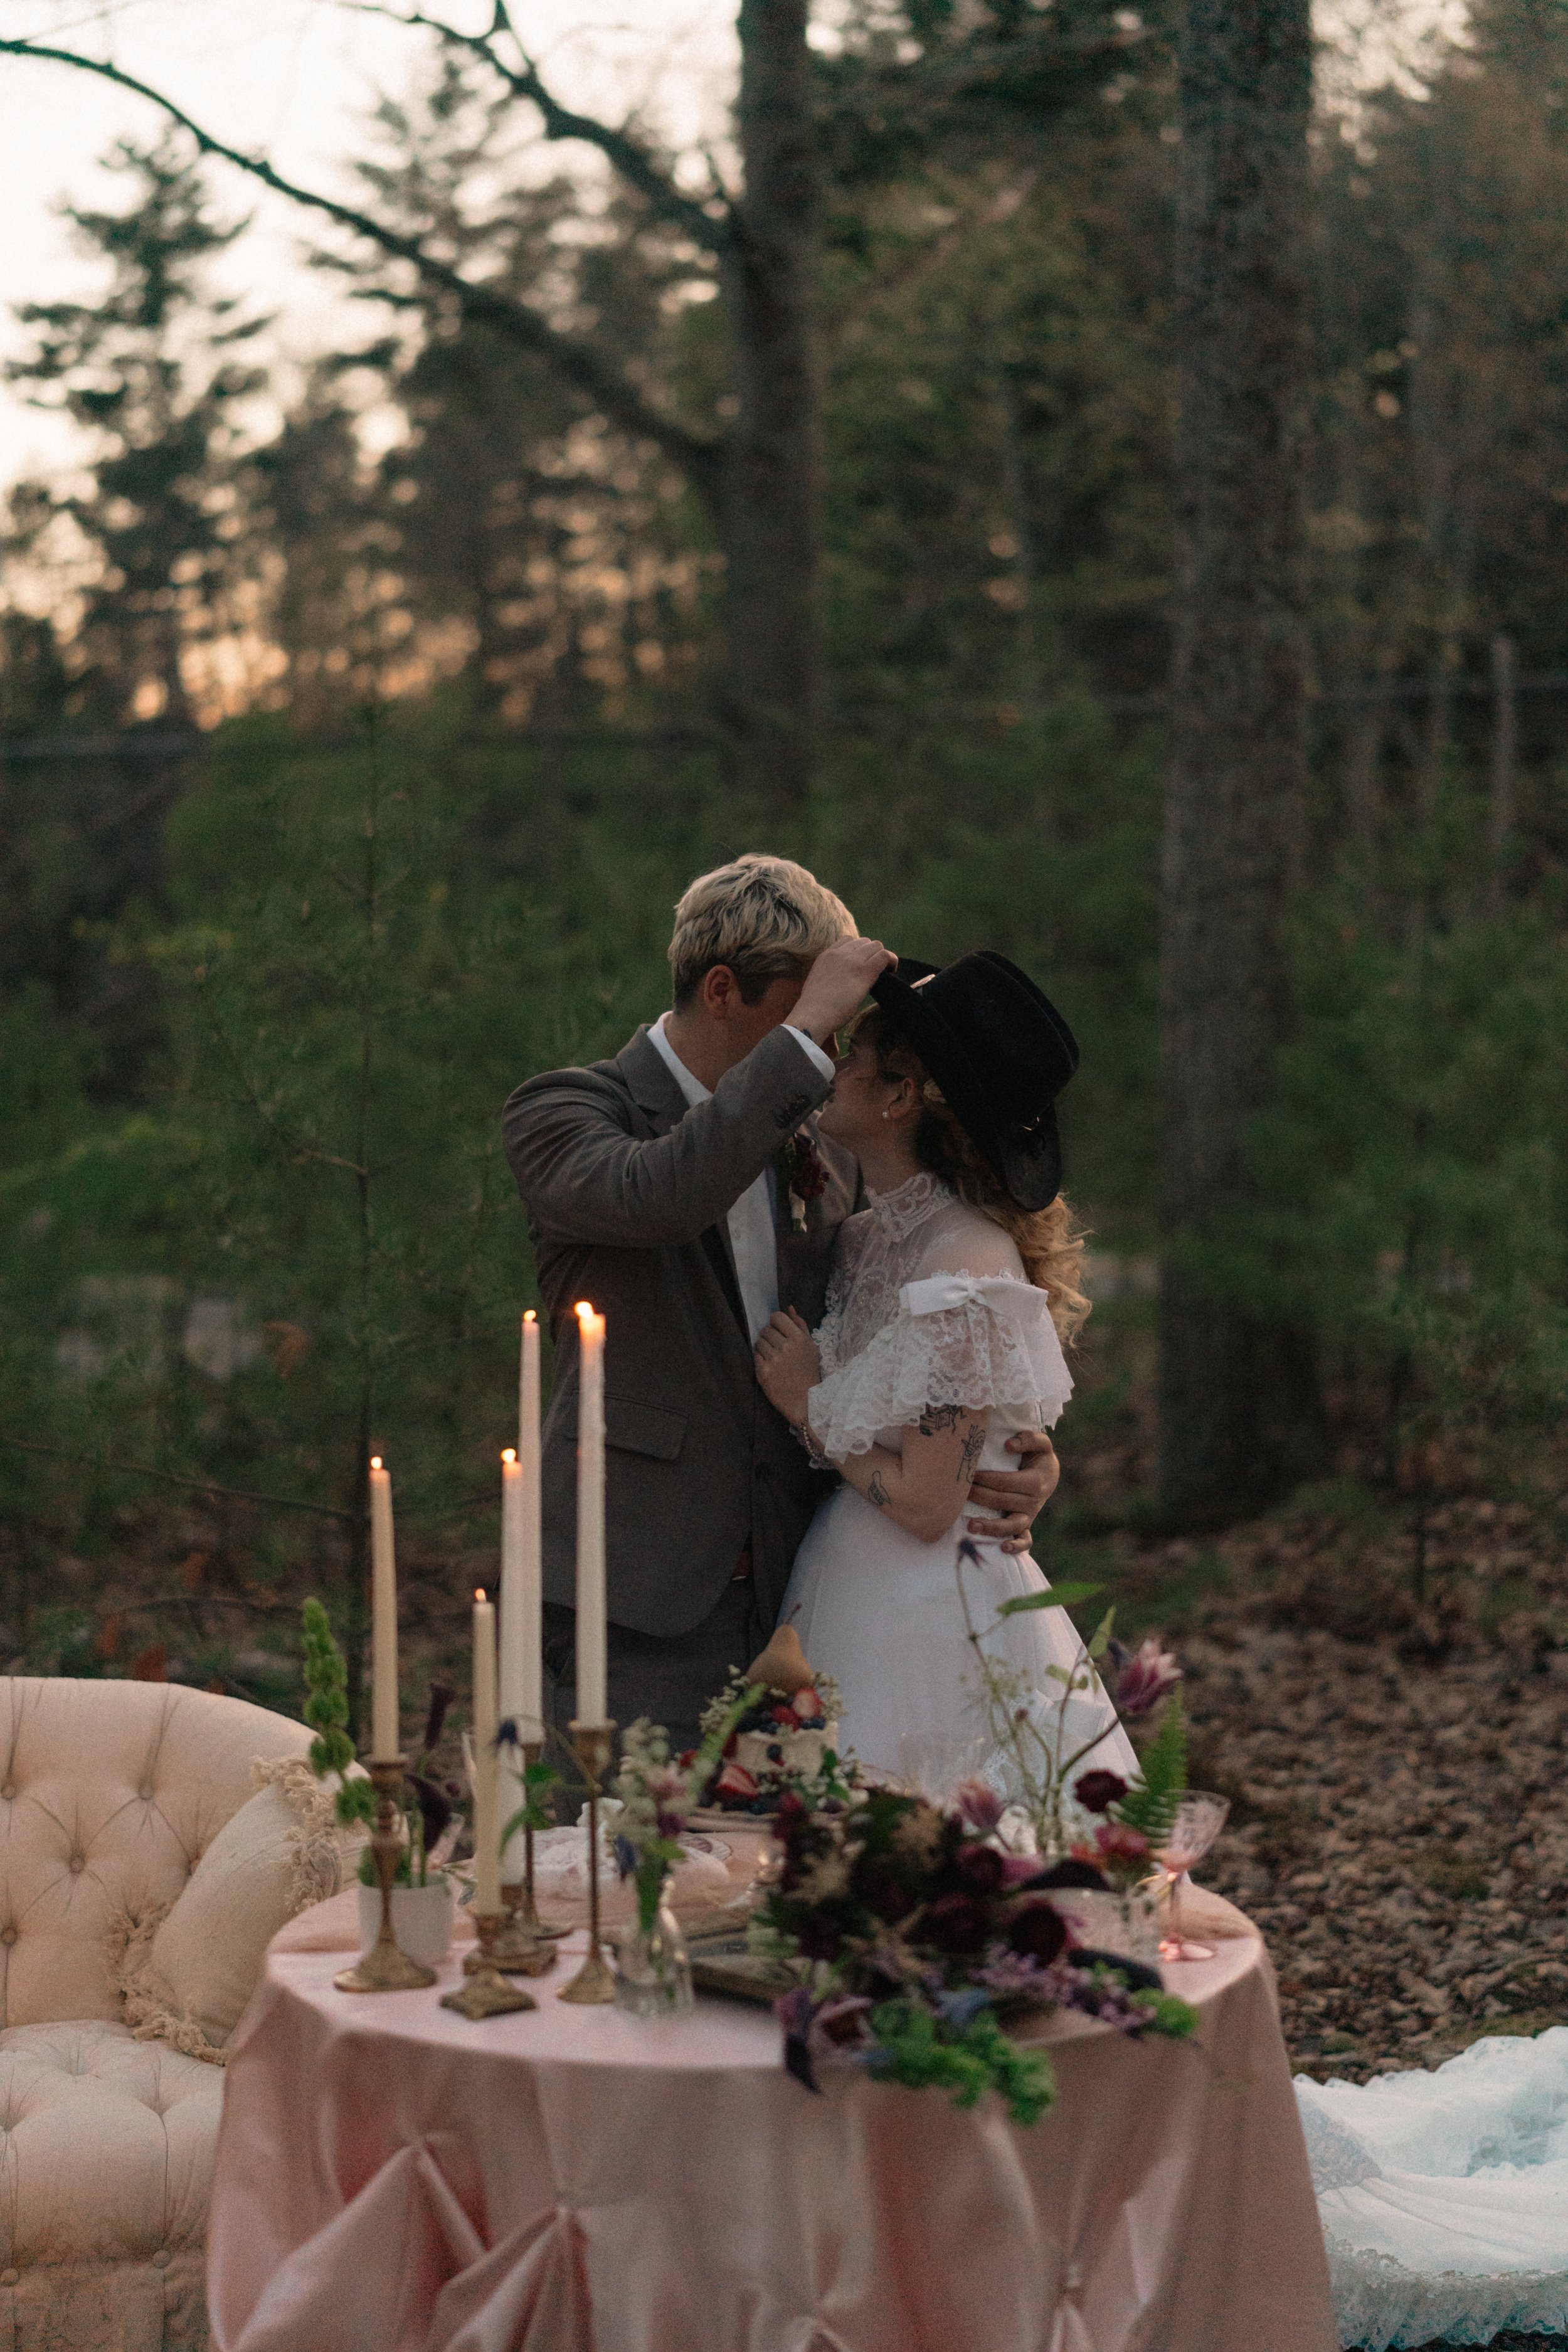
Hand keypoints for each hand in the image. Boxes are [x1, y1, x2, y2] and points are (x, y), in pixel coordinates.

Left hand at [755, 1307, 821, 1428]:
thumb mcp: (810, 1347)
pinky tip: (770, 1366)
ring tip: (773, 1357)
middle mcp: (786, 1347)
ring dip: (763, 1347)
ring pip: (759, 1342)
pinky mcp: (763, 1372)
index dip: (776, 1323)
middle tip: (776, 1347)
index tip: (779, 1331)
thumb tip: (789, 1307)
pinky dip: (760, 1359)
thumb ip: (800, 1325)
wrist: (805, 1400)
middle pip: (766, 1329)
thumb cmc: (808, 1372)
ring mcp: (773, 1360)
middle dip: (769, 1336)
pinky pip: (755, 1356)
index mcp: (799, 1339)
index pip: (777, 1317)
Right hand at [791, 935, 895, 1045]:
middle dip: (872, 954)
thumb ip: (830, 974)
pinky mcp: (864, 971)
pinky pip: (885, 956)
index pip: (848, 940)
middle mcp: (840, 953)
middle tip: (874, 971)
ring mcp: (852, 961)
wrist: (813, 1015)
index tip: (861, 964)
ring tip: (884, 972)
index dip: (859, 950)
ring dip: (882, 957)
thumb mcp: (818, 982)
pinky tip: (891, 972)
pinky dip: (891, 961)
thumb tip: (840, 982)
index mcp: (826, 955)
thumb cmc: (814, 1008)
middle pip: (865, 942)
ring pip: (876, 946)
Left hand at [966, 1430, 1058, 1557]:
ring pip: (1011, 1525)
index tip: (968, 1474)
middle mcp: (1033, 1501)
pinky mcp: (1026, 1525)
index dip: (985, 1479)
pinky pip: (1025, 1541)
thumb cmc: (1036, 1456)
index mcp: (1035, 1481)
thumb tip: (1009, 1445)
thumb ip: (1029, 1438)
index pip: (1006, 1482)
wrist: (1048, 1474)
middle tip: (958, 1493)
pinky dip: (1016, 1546)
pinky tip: (1002, 1548)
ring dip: (991, 1527)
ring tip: (970, 1526)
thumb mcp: (1040, 1443)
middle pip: (1002, 1501)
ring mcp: (1029, 1515)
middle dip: (979, 1497)